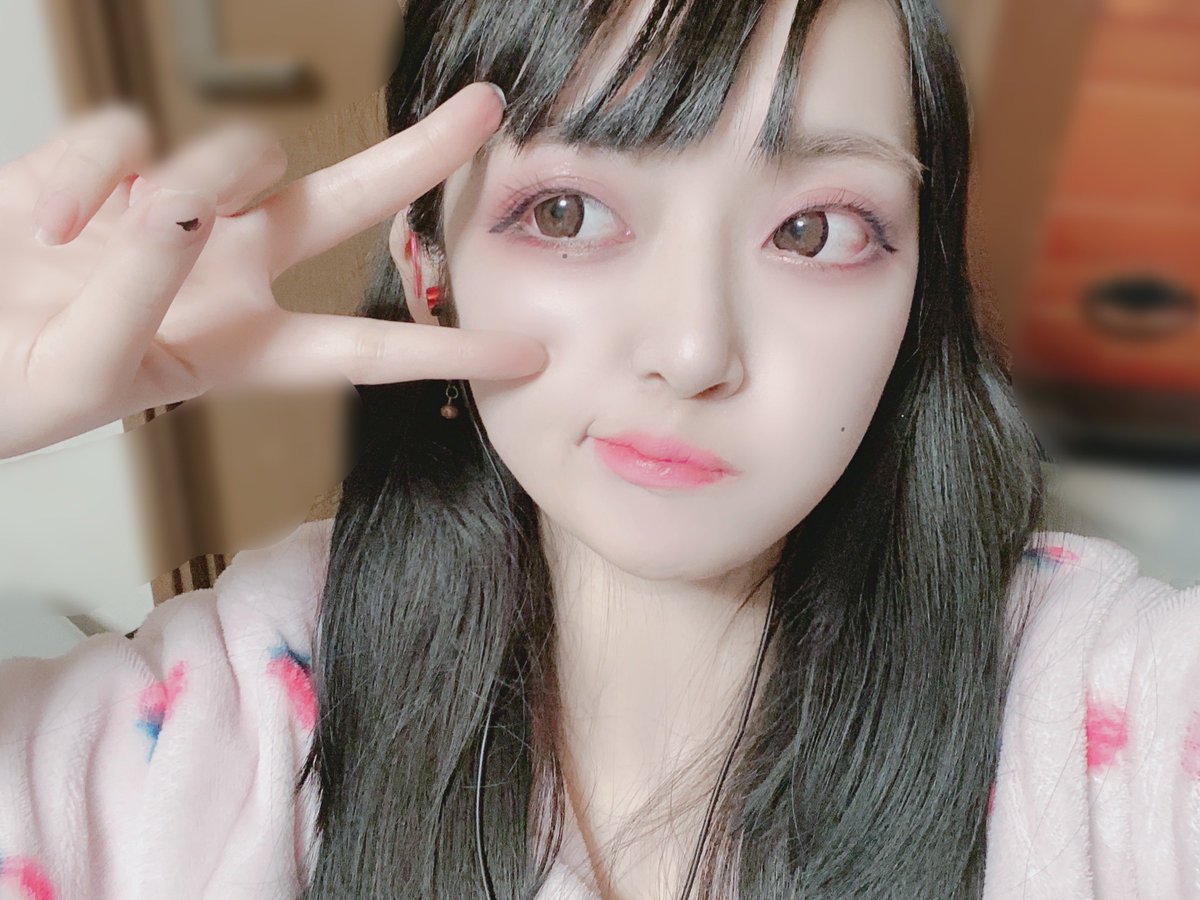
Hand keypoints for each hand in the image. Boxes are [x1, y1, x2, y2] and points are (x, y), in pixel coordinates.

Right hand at [0, 82, 543, 459]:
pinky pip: (125, 133)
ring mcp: (174, 215)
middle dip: (416, 158)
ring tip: (95, 236)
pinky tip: (50, 218)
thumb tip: (182, 197)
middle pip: (343, 206)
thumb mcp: (88, 369)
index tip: (528, 358)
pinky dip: (80, 174)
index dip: (446, 354)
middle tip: (488, 108)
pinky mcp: (110, 167)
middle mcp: (229, 274)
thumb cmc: (10, 381)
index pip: (364, 352)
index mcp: (242, 349)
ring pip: (236, 152)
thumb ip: (143, 286)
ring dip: (192, 179)